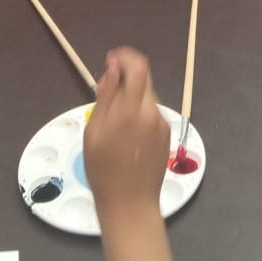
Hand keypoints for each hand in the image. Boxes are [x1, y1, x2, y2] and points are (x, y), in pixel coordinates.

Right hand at [85, 47, 173, 260]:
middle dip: (127, 78)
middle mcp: (151, 112)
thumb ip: (105, 96)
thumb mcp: (94, 132)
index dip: (126, 57)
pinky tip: (128, 135)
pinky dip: (140, 113)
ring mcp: (162, 123)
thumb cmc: (103, 170)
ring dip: (132, 97)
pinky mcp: (167, 134)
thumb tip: (112, 68)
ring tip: (114, 122)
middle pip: (144, 80)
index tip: (112, 59)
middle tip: (107, 92)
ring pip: (147, 97)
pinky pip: (152, 113)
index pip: (138, 67)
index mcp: (131, 110)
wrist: (130, 203)